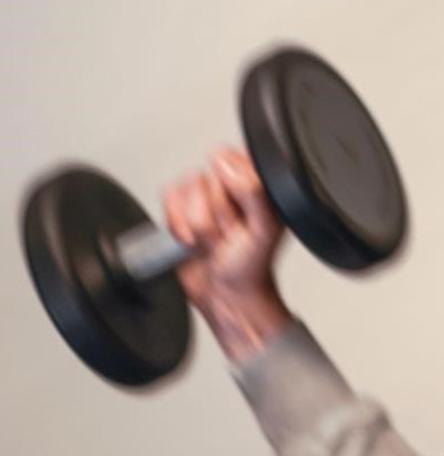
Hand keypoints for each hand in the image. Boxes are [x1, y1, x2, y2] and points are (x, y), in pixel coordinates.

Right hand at [162, 146, 289, 362]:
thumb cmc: (250, 268)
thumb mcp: (264, 230)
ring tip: (213, 241)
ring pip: (186, 188)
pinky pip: (168, 198)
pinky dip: (177, 225)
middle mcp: (232, 187)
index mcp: (259, 186)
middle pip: (208, 176)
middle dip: (215, 213)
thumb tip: (226, 164)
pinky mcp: (181, 208)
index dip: (233, 190)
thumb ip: (254, 193)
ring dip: (197, 223)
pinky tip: (193, 240)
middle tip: (228, 234)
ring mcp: (205, 197)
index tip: (242, 214)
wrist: (224, 297)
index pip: (235, 159)